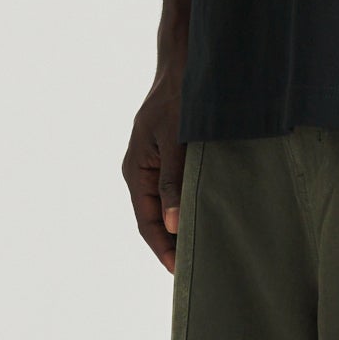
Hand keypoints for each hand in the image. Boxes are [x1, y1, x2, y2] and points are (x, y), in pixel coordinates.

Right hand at [122, 69, 186, 271]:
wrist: (184, 67)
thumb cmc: (180, 101)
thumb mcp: (176, 142)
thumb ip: (173, 183)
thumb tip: (171, 224)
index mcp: (137, 171)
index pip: (147, 224)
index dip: (163, 250)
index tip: (180, 273)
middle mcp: (141, 173)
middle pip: (154, 222)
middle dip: (171, 247)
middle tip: (194, 272)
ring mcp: (154, 167)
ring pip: (164, 211)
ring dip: (179, 232)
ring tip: (200, 254)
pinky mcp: (168, 161)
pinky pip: (173, 196)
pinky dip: (185, 213)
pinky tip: (202, 223)